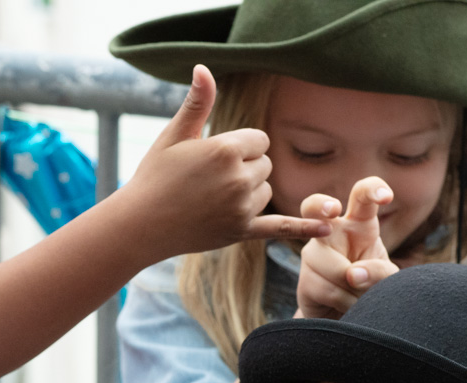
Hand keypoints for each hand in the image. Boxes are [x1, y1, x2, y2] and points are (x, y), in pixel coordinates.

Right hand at [120, 64, 328, 257]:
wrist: (140, 225)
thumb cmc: (154, 176)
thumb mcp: (174, 135)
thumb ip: (197, 102)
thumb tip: (204, 68)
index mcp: (225, 149)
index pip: (259, 140)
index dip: (239, 146)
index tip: (214, 156)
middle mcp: (239, 178)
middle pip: (265, 164)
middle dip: (244, 168)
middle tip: (208, 180)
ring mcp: (242, 207)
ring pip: (266, 190)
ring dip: (249, 191)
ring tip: (213, 199)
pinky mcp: (241, 231)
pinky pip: (280, 228)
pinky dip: (303, 229)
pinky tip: (326, 230)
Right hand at [295, 178, 397, 318]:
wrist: (347, 316)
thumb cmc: (370, 286)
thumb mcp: (386, 277)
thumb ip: (380, 272)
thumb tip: (352, 275)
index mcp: (358, 222)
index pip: (362, 195)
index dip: (372, 190)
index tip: (386, 198)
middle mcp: (330, 232)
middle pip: (314, 206)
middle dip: (320, 205)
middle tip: (333, 210)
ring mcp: (313, 254)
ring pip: (336, 267)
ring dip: (356, 290)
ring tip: (360, 297)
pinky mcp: (304, 280)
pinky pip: (329, 289)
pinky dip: (346, 303)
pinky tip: (347, 306)